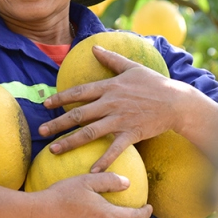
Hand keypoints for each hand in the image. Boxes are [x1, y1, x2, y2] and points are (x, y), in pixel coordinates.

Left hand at [39, 45, 186, 171]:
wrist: (177, 102)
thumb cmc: (155, 83)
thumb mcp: (132, 67)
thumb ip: (111, 59)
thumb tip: (93, 47)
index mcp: (110, 87)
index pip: (79, 92)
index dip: (60, 98)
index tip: (45, 104)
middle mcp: (111, 103)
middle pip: (79, 114)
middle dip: (57, 123)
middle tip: (41, 130)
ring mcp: (120, 119)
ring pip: (90, 132)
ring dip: (70, 142)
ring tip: (54, 150)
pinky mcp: (132, 133)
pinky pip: (114, 149)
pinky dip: (103, 160)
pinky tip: (91, 171)